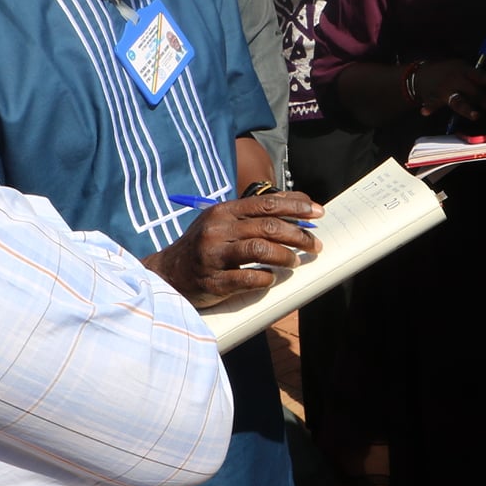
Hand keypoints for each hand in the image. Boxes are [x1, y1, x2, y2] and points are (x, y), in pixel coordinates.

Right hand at [142, 193, 323, 306]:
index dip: (296, 207)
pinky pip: (247, 279)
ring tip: (295, 261)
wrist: (168, 272)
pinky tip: (272, 278)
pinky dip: (266, 278)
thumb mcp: (223, 221)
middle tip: (315, 244)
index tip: (318, 212)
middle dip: (298, 235)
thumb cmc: (204, 244)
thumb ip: (254, 214)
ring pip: (260, 250)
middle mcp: (217, 230)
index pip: (266, 203)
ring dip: (285, 256)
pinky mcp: (212, 281)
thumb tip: (298, 205)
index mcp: (223, 211)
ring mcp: (214, 255)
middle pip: (267, 227)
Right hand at [412, 59, 485, 123]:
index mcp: (464, 71)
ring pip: (458, 101)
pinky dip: (429, 107)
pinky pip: (432, 104)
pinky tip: (426, 112)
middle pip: (475, 93)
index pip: (479, 75)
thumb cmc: (448, 72)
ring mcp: (445, 90)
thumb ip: (475, 77)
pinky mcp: (433, 98)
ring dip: (468, 109)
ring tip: (476, 115)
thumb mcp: (461, 68)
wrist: (422, 72)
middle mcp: (456, 80)